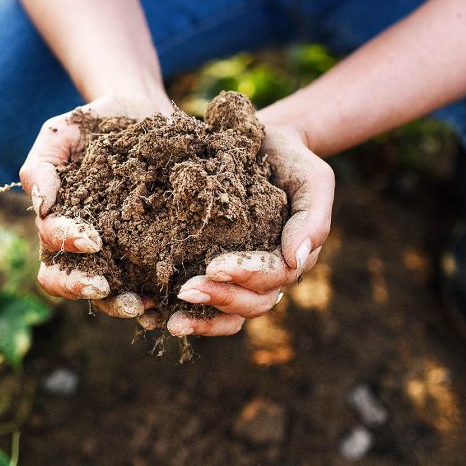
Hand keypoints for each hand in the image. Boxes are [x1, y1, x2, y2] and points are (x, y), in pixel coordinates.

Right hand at [19, 94, 172, 322]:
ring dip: (120, 303)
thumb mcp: (62, 132)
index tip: (91, 239)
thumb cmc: (96, 123)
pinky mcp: (151, 253)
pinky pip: (149, 285)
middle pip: (68, 282)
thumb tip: (41, 206)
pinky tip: (170, 301)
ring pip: (107, 294)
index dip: (66, 247)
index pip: (51, 246)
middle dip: (82, 288)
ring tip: (142, 304)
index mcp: (58, 221)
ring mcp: (117, 253)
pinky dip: (157, 300)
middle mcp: (84, 245)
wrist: (145, 112)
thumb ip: (42, 166)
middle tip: (105, 287)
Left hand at [166, 119, 333, 337]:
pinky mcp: (213, 270)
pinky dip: (184, 313)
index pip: (272, 277)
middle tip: (185, 290)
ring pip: (229, 314)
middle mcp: (267, 276)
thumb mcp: (312, 180)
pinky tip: (153, 315)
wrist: (263, 144)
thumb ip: (313, 218)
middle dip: (219, 299)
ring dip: (201, 320)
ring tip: (171, 321)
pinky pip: (204, 304)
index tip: (214, 267)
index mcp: (291, 258)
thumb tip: (296, 260)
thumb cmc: (291, 161)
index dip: (245, 275)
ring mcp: (241, 278)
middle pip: (250, 303)